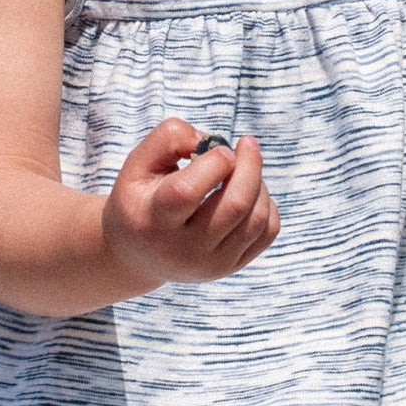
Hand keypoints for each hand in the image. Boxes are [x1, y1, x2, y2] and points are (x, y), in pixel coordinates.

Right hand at [102, 119, 280, 288]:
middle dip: (250, 165)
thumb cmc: (142, 199)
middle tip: (247, 143)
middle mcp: (183, 249)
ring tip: (243, 169)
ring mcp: (211, 264)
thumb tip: (210, 141)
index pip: (188, 192)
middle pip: (234, 206)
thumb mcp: (137, 164)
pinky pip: (268, 231)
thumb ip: (168, 138)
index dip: (213, 162)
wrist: (140, 255)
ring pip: (257, 218)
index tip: (220, 148)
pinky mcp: (232, 267)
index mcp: (154, 221)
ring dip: (259, 183)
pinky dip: (266, 204)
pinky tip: (249, 193)